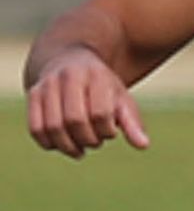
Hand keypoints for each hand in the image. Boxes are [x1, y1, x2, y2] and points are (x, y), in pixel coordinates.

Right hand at [27, 52, 149, 158]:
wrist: (71, 62)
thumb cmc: (102, 88)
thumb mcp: (121, 99)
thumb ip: (132, 122)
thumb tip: (143, 145)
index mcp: (96, 75)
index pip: (100, 113)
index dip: (107, 131)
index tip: (111, 131)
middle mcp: (68, 76)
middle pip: (75, 121)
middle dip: (88, 139)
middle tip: (96, 141)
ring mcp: (47, 84)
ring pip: (53, 127)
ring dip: (69, 146)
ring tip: (80, 148)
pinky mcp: (33, 94)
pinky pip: (36, 128)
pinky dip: (49, 144)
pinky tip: (62, 144)